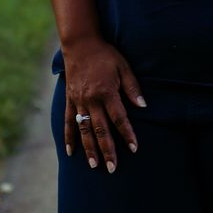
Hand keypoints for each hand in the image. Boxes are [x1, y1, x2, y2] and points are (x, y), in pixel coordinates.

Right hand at [61, 37, 146, 173]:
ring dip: (89, 149)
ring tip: (95, 165)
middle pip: (101, 130)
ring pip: (84, 130)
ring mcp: (78, 101)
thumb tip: (143, 106)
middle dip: (108, 150)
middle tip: (113, 168)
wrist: (80, 44)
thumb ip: (132, 87)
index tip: (134, 148)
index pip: (119, 118)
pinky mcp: (69, 100)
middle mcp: (91, 100)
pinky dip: (69, 138)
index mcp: (106, 92)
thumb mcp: (123, 66)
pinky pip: (69, 122)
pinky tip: (71, 152)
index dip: (127, 134)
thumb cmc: (105, 55)